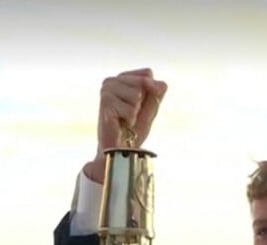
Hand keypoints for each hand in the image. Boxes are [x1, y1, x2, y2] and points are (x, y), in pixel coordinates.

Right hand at [85, 68, 167, 182]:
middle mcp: (112, 80)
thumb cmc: (133, 130)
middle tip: (131, 116)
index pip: (148, 74)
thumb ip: (156, 94)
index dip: (151, 92)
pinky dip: (129, 119)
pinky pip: (130, 108)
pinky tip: (120, 123)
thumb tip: (161, 83)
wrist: (120, 149)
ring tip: (125, 119)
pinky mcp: (105, 101)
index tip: (140, 106)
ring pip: (136, 94)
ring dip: (135, 112)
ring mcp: (106, 89)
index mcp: (123, 78)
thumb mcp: (150, 110)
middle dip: (142, 104)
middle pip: (143, 83)